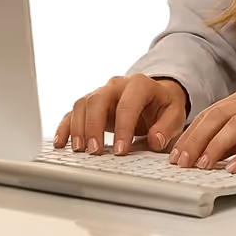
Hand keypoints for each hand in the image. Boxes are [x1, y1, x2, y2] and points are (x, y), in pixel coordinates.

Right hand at [52, 74, 188, 155]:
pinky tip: (61, 142)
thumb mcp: (174, 114)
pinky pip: (73, 112)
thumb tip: (155, 140)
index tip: (121, 150)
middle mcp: (117, 85)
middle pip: (98, 100)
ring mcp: (101, 93)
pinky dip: (65, 127)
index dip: (123, 128)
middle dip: (94, 127)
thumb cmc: (163, 105)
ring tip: (80, 150)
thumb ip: (166, 126)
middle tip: (95, 151)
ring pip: (82, 104)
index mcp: (140, 85)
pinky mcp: (90, 104)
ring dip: (79, 128)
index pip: (127, 105)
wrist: (156, 96)